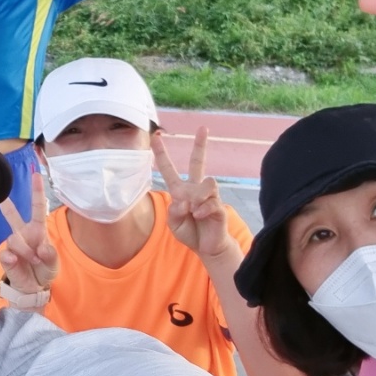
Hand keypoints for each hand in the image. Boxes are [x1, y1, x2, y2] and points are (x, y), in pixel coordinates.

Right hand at [0, 172, 58, 292]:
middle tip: (2, 197)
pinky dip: (13, 259)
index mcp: (38, 230)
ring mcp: (13, 245)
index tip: (36, 175)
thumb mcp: (54, 264)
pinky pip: (6, 253)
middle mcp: (23, 234)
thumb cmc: (44, 270)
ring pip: (14, 239)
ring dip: (26, 251)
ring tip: (34, 261)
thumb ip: (51, 255)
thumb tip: (42, 248)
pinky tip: (16, 262)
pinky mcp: (6, 257)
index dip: (36, 191)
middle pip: (13, 216)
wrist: (33, 288)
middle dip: (7, 206)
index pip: (37, 208)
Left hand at [151, 127, 233, 260]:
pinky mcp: (219, 206)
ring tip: (194, 211)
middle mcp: (195, 189)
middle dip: (200, 145)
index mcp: (181, 191)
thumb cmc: (190, 232)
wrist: (207, 247)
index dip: (162, 154)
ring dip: (197, 197)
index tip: (156, 137)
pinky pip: (212, 201)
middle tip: (203, 128)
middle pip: (198, 162)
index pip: (170, 170)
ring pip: (207, 183)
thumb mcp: (173, 224)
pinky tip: (200, 216)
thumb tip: (185, 200)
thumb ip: (174, 212)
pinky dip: (203, 210)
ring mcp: (209, 196)